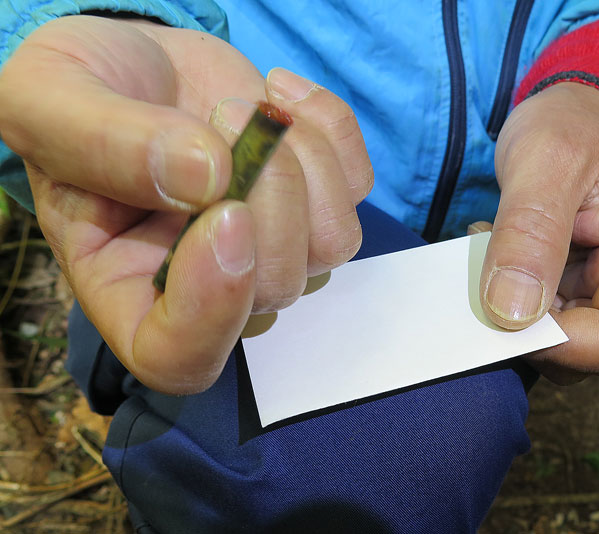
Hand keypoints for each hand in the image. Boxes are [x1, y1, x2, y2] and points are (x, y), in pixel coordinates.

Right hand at [0, 16, 371, 392]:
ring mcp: (268, 244)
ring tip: (248, 105)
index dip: (214, 309)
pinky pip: (356, 185)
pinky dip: (331, 128)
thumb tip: (205, 176)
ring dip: (305, 161)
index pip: (179, 357)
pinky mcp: (310, 198)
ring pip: (332, 243)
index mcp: (125, 284)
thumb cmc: (76, 92)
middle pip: (276, 287)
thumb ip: (102, 144)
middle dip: (269, 194)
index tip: (224, 215)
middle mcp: (207, 282)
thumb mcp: (48, 101)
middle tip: (225, 114)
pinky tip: (280, 91)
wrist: (131, 63)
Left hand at [480, 82, 598, 382]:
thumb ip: (529, 234)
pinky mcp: (584, 287)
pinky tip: (499, 256)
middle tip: (487, 275)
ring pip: (563, 342)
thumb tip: (510, 315)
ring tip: (493, 252)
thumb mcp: (544, 161)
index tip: (502, 317)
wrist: (574, 110)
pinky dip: (512, 300)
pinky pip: (546, 318)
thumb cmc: (571, 124)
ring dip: (515, 313)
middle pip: (592, 354)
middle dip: (531, 329)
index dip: (562, 347)